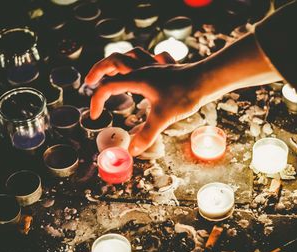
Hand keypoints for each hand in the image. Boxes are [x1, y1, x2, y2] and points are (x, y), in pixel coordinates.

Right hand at [86, 47, 202, 155]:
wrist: (206, 80)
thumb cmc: (184, 95)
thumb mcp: (162, 118)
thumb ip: (145, 135)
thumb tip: (131, 152)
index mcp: (136, 79)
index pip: (107, 88)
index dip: (97, 102)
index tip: (96, 118)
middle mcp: (142, 68)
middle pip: (113, 60)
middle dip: (98, 70)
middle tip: (90, 81)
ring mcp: (155, 65)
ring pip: (130, 54)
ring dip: (118, 61)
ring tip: (112, 71)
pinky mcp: (167, 67)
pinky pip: (153, 57)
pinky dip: (145, 60)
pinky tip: (147, 66)